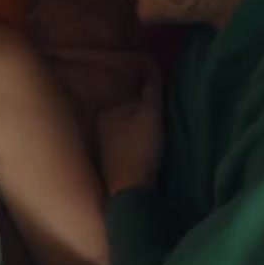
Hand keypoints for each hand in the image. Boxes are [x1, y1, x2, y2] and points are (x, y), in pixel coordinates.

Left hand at [98, 69, 162, 195]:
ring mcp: (104, 149)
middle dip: (146, 121)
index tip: (162, 116)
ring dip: (144, 137)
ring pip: (130, 134)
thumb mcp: (151, 115)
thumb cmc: (140, 148)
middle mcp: (101, 129)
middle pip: (132, 118)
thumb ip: (152, 93)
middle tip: (162, 132)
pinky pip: (129, 150)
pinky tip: (148, 159)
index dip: (152, 107)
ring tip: (157, 146)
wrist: (129, 190)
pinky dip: (139, 151)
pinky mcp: (111, 166)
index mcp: (108, 113)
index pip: (135, 102)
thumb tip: (151, 73)